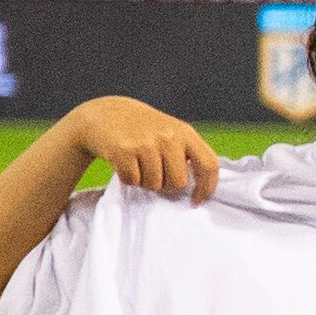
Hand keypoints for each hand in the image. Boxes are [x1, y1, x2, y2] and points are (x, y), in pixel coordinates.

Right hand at [70, 96, 217, 200]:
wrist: (106, 114)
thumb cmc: (145, 130)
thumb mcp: (172, 133)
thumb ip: (189, 154)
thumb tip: (203, 187)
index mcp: (185, 133)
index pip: (209, 165)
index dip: (207, 187)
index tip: (197, 200)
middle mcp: (168, 136)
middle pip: (178, 182)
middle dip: (167, 185)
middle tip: (156, 173)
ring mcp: (145, 143)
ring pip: (155, 185)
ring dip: (146, 182)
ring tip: (140, 166)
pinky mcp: (123, 150)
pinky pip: (133, 181)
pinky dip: (129, 179)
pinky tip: (126, 164)